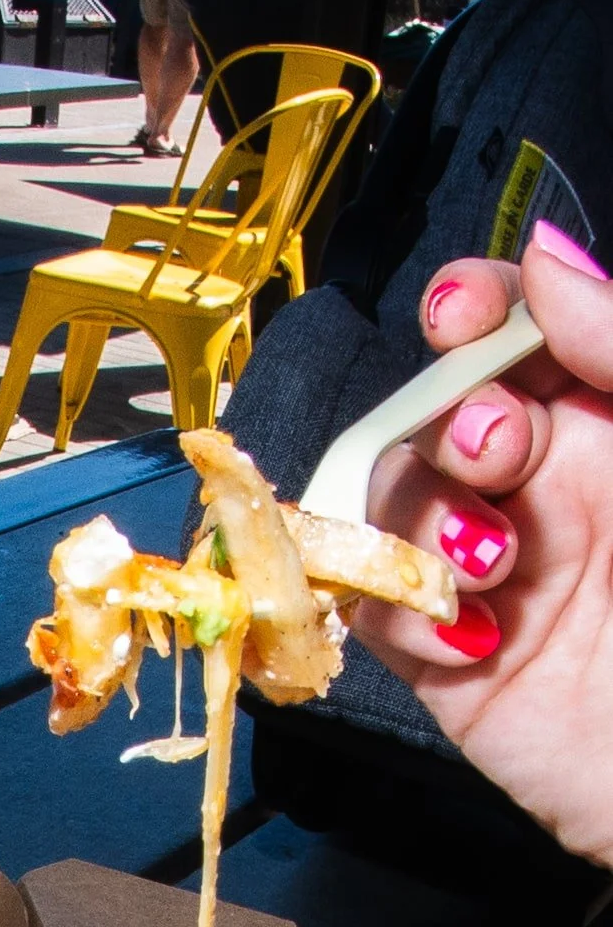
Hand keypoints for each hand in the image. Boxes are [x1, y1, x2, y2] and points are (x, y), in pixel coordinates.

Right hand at [357, 222, 612, 866]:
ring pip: (394, 502)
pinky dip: (398, 608)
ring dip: (422, 516)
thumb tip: (545, 259)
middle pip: (440, 411)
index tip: (466, 316)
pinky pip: (375, 609)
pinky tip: (475, 633)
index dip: (475, 311)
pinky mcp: (455, 668)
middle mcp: (552, 489)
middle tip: (502, 454)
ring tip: (495, 563)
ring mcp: (498, 576)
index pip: (518, 335)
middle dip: (452, 417)